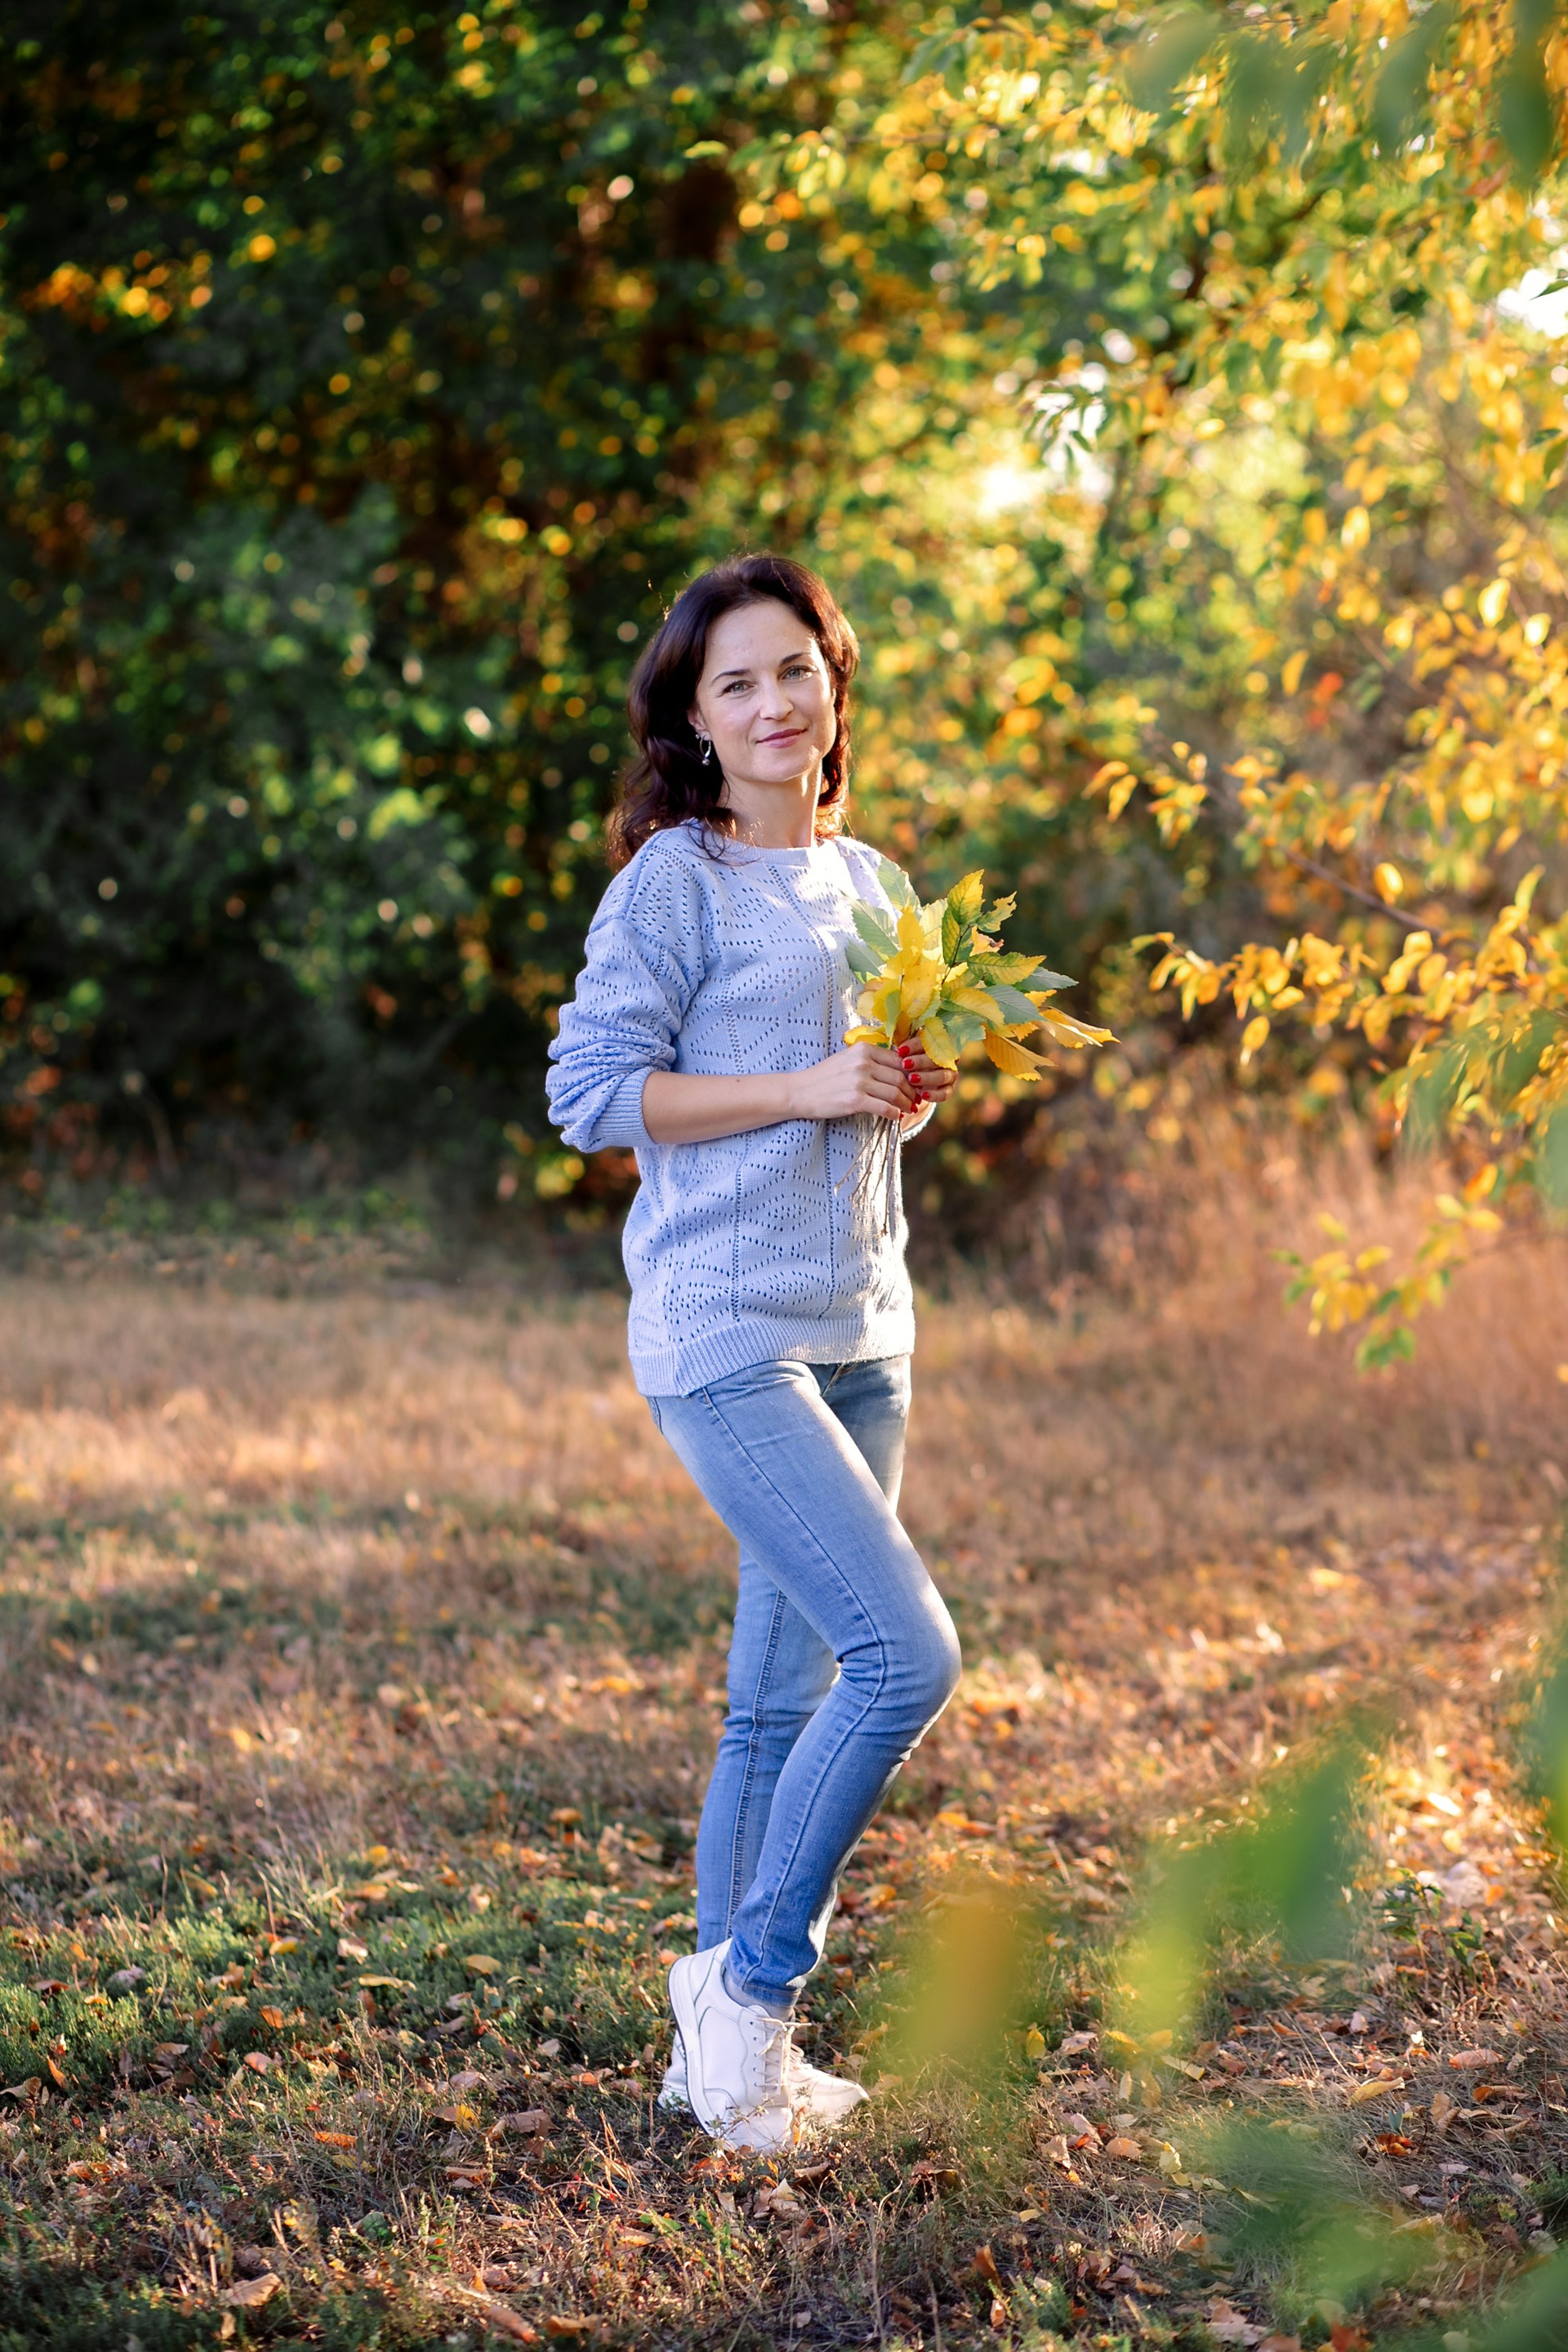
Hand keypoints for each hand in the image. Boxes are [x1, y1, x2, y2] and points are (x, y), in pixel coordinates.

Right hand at [788, 1042, 915, 1121]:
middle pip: (900, 1077)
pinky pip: (884, 1107)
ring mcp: (859, 1081)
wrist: (800, 1092)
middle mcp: (863, 1062)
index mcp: (863, 1049)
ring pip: (895, 1092)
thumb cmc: (825, 1077)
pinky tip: (896, 1116)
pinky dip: (894, 1113)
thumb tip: (899, 1068)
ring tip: (908, 1109)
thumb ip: (870, 1059)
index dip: (911, 1074)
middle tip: (916, 1100)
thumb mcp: (848, 1059)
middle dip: (912, 1091)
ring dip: (906, 1103)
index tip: (915, 1084)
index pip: (898, 1060)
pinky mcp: (854, 1100)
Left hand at [896, 1040, 956, 1116]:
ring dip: (927, 1077)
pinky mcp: (949, 1090)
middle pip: (938, 1058)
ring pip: (942, 1076)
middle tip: (905, 1064)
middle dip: (921, 1061)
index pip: (929, 1041)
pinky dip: (934, 1094)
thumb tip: (898, 1050)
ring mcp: (950, 1074)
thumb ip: (905, 1051)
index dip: (915, 1045)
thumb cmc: (910, 1061)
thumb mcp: (907, 1054)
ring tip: (911, 1079)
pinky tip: (922, 1094)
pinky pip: (945, 1093)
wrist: (917, 1081)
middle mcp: (948, 1058)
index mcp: (939, 1045)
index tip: (900, 1051)